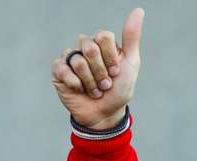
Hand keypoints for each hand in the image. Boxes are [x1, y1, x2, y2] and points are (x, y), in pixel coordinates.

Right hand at [51, 8, 144, 128]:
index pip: (103, 36)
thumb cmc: (119, 90)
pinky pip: (63, 70)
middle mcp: (85, 48)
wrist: (105, 114)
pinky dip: (76, 84)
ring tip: (94, 90)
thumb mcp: (130, 63)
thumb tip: (139, 10)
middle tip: (105, 84)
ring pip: (78, 60)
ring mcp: (71, 58)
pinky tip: (80, 90)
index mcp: (102, 44)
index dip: (111, 57)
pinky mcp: (58, 71)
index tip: (116, 71)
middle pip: (90, 48)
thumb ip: (131, 37)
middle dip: (101, 72)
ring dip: (91, 82)